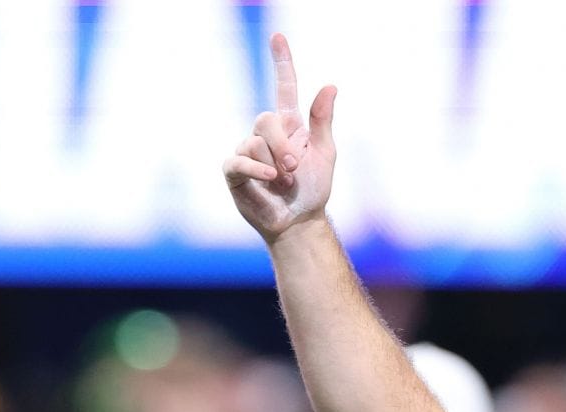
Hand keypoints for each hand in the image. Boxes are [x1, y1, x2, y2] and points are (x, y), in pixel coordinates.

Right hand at [222, 33, 337, 243]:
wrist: (299, 220)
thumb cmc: (313, 188)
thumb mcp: (325, 154)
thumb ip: (322, 121)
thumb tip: (330, 86)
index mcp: (290, 126)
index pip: (284, 88)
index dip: (282, 63)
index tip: (278, 37)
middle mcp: (266, 134)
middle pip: (266, 119)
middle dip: (283, 144)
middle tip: (296, 167)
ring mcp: (247, 150)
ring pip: (254, 142)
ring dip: (276, 163)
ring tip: (285, 181)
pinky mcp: (234, 169)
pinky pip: (240, 160)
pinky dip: (257, 168)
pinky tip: (270, 177)